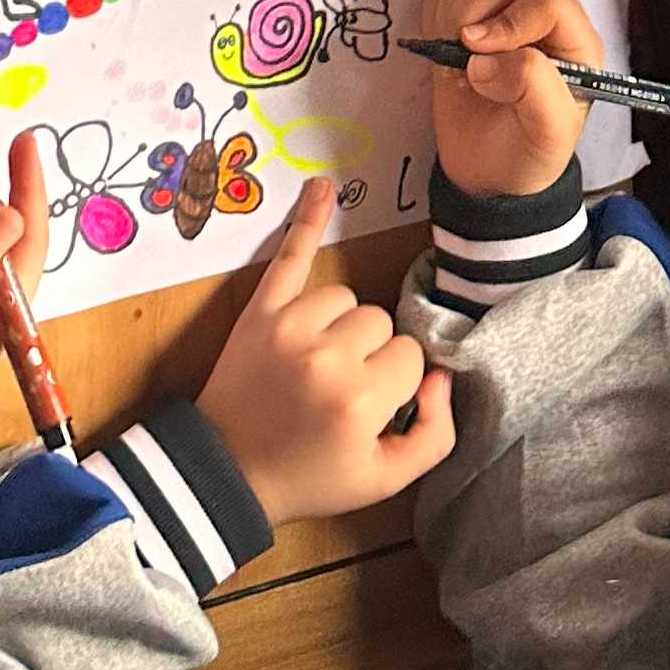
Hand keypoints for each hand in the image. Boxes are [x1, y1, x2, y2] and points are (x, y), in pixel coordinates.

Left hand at [196, 181, 453, 521]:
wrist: (228, 474)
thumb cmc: (310, 476)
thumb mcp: (385, 481)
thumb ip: (436, 434)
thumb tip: (441, 375)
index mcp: (362, 401)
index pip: (409, 356)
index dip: (395, 381)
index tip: (371, 404)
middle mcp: (328, 358)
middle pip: (379, 322)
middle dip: (369, 352)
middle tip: (339, 388)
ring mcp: (290, 328)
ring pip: (345, 298)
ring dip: (340, 323)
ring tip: (318, 360)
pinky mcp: (261, 312)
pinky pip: (291, 256)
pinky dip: (307, 220)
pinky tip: (323, 188)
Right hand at [421, 0, 595, 195]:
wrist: (489, 174)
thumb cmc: (528, 152)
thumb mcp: (548, 131)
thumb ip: (532, 87)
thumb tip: (483, 59)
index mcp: (574, 40)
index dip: (511, 21)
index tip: (478, 54)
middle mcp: (539, 18)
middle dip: (475, 20)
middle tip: (466, 69)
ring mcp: (501, 14)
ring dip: (452, 19)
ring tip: (458, 68)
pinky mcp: (466, 18)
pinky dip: (436, 17)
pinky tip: (445, 54)